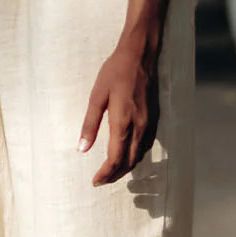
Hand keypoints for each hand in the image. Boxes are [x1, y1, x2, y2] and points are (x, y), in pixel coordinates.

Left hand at [78, 39, 158, 185]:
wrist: (140, 55)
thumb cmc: (115, 73)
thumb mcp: (97, 97)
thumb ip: (90, 125)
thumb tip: (81, 149)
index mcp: (123, 122)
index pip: (115, 158)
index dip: (105, 174)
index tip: (94, 181)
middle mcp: (139, 127)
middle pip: (129, 161)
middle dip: (115, 175)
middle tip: (101, 181)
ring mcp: (149, 123)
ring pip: (139, 155)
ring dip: (125, 167)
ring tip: (111, 172)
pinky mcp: (154, 118)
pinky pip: (145, 145)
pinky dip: (134, 156)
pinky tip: (126, 156)